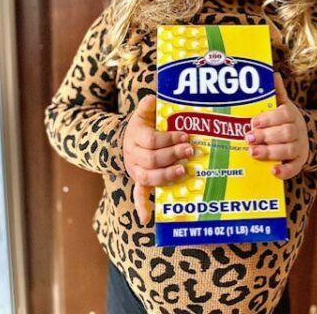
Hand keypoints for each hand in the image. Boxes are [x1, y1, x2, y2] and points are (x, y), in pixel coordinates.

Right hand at [123, 95, 192, 224]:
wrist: (125, 140)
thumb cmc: (142, 125)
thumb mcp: (143, 112)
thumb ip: (147, 104)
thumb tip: (153, 98)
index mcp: (135, 135)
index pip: (152, 140)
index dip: (169, 139)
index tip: (186, 136)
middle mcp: (133, 154)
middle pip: (152, 159)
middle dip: (173, 156)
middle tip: (191, 151)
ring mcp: (135, 169)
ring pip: (148, 176)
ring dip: (166, 176)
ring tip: (183, 172)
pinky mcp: (138, 180)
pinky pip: (138, 194)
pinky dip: (142, 206)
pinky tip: (147, 218)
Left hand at [245, 73, 308, 178]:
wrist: (302, 137)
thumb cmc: (284, 120)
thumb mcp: (281, 105)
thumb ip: (276, 92)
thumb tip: (272, 73)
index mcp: (291, 115)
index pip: (283, 114)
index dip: (268, 118)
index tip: (253, 122)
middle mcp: (297, 131)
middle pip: (285, 133)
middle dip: (266, 136)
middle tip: (248, 138)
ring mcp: (299, 148)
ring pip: (288, 151)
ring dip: (270, 152)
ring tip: (253, 153)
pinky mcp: (299, 163)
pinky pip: (294, 168)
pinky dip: (284, 171)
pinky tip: (272, 171)